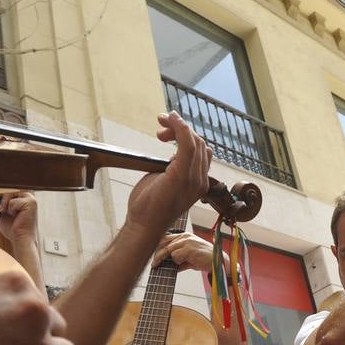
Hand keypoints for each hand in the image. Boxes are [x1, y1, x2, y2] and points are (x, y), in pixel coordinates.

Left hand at [0, 191, 38, 247]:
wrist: (20, 240)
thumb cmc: (12, 228)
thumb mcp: (0, 211)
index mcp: (20, 195)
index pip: (3, 188)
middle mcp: (26, 194)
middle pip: (6, 187)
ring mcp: (30, 197)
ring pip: (9, 192)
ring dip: (3, 203)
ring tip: (3, 211)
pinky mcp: (31, 203)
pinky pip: (13, 202)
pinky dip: (10, 209)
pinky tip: (16, 216)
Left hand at [125, 112, 211, 235]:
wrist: (143, 225)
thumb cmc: (149, 206)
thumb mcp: (164, 181)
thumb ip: (172, 168)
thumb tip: (172, 154)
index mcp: (198, 182)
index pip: (201, 151)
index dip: (186, 136)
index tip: (165, 133)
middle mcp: (201, 180)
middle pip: (199, 143)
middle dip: (180, 128)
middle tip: (161, 126)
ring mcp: (193, 179)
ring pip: (195, 141)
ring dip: (178, 125)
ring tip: (162, 122)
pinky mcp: (181, 176)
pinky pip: (187, 144)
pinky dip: (179, 127)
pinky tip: (170, 119)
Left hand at [152, 232, 216, 272]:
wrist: (217, 262)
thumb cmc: (204, 259)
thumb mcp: (189, 257)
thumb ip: (178, 259)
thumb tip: (165, 265)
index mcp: (184, 236)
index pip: (165, 239)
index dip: (158, 248)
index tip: (153, 258)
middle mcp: (184, 236)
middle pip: (164, 243)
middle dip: (158, 255)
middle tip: (154, 265)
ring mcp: (187, 241)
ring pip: (169, 251)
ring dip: (172, 260)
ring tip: (182, 263)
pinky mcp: (189, 248)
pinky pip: (176, 256)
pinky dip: (179, 262)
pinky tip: (189, 262)